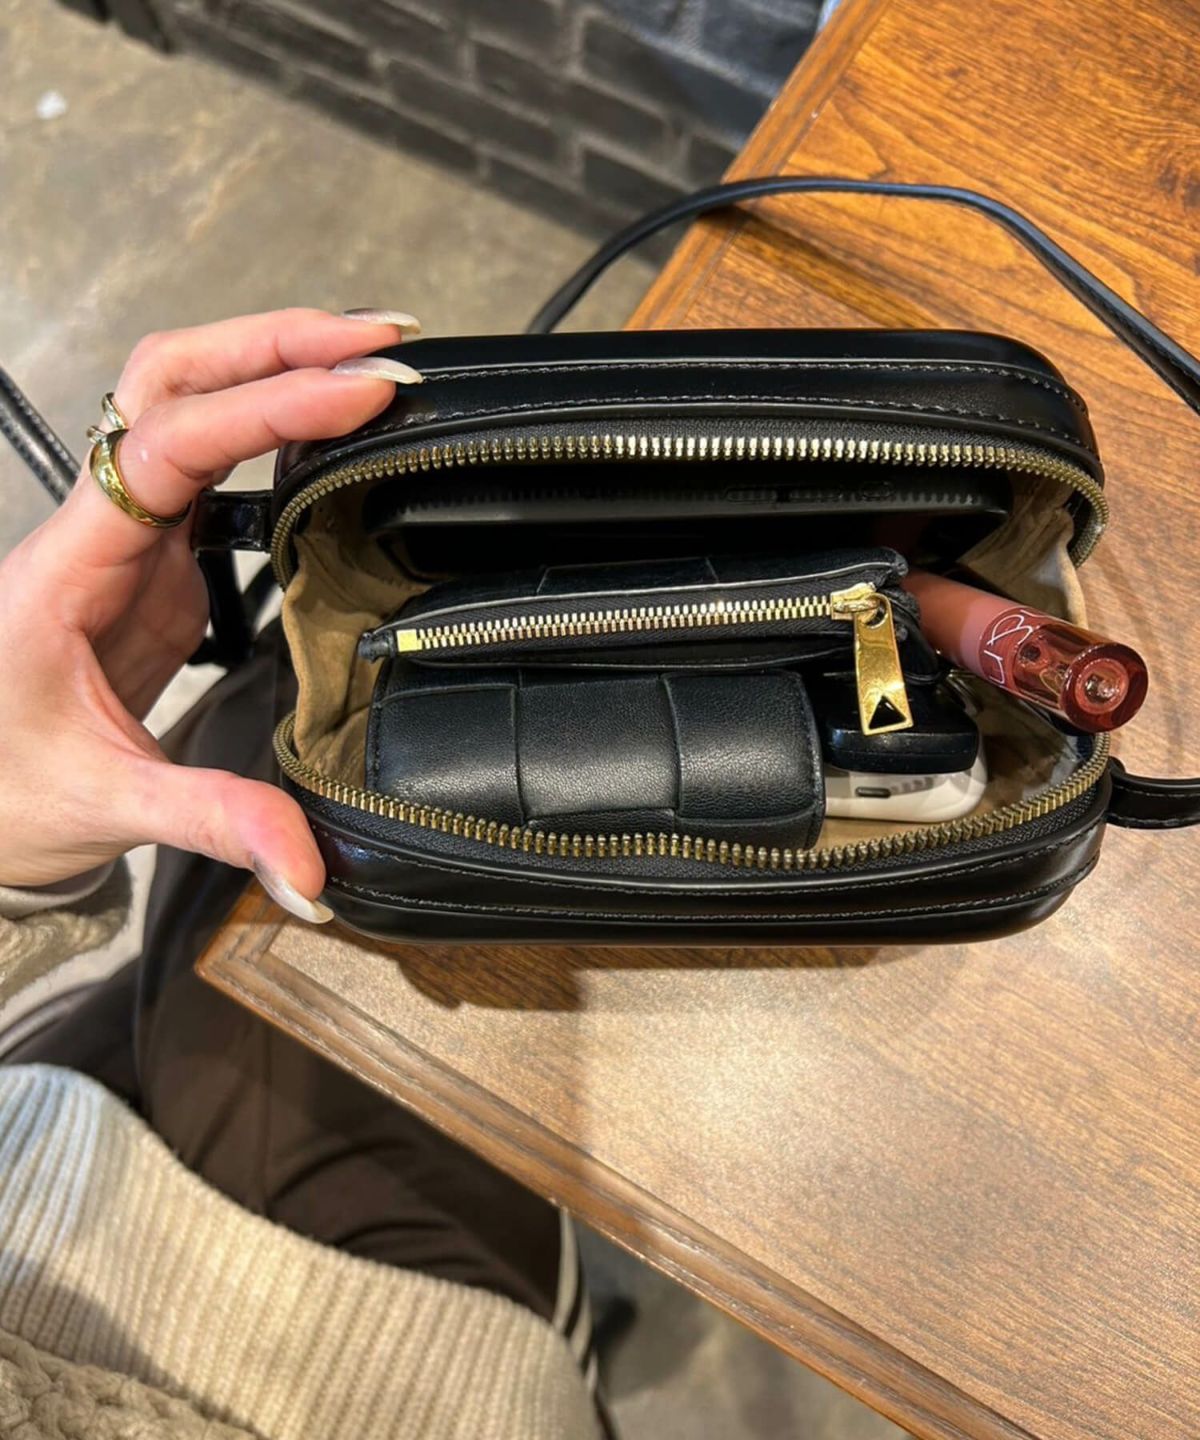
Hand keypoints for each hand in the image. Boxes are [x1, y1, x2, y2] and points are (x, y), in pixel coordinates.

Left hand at [0, 307, 421, 917]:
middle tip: (380, 343)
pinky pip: (212, 462)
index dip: (268, 405)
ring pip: (188, 404)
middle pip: (172, 381)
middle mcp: (97, 533)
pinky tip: (329, 424)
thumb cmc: (5, 793)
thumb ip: (215, 821)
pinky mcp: (159, 565)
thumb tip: (309, 863)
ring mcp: (128, 542)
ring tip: (366, 359)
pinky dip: (273, 422)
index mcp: (69, 568)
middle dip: (277, 345)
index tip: (360, 392)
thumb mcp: (108, 807)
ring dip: (272, 365)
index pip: (169, 446)